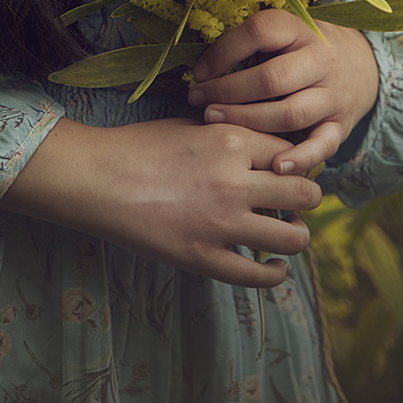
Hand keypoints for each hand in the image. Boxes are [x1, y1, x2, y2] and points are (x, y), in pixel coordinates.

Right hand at [0, 115, 320, 288]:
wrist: (97, 178)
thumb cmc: (139, 146)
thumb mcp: (191, 127)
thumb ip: (231, 137)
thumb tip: (267, 152)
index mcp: (231, 140)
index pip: (292, 154)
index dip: (295, 164)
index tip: (290, 172)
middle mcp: (235, 182)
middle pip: (304, 194)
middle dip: (305, 198)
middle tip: (295, 203)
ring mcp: (221, 224)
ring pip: (293, 238)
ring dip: (296, 236)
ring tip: (286, 233)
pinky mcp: (204, 259)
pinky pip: (259, 276)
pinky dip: (274, 273)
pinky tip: (272, 267)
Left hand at [185, 11, 379, 175]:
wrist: (362, 64)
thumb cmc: (304, 49)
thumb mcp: (285, 32)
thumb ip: (253, 44)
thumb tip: (202, 67)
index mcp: (301, 29)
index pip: (260, 32)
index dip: (224, 51)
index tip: (199, 71)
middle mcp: (321, 60)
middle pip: (271, 79)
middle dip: (228, 92)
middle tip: (199, 101)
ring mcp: (333, 95)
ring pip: (289, 114)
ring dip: (248, 121)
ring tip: (215, 122)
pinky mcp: (342, 125)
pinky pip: (321, 146)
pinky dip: (299, 159)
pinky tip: (275, 167)